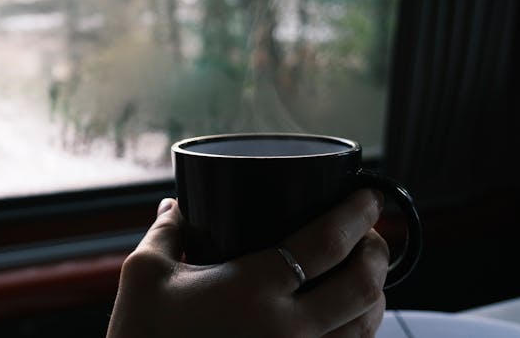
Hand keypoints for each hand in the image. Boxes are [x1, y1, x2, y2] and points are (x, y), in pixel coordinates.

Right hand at [106, 189, 388, 337]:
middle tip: (371, 233)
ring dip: (376, 294)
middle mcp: (286, 331)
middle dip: (377, 252)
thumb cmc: (141, 336)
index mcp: (252, 291)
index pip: (326, 244)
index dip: (357, 214)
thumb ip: (167, 231)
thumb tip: (174, 204)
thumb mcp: (145, 275)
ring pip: (365, 329)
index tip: (368, 196)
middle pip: (361, 286)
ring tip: (366, 273)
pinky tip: (348, 319)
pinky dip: (359, 333)